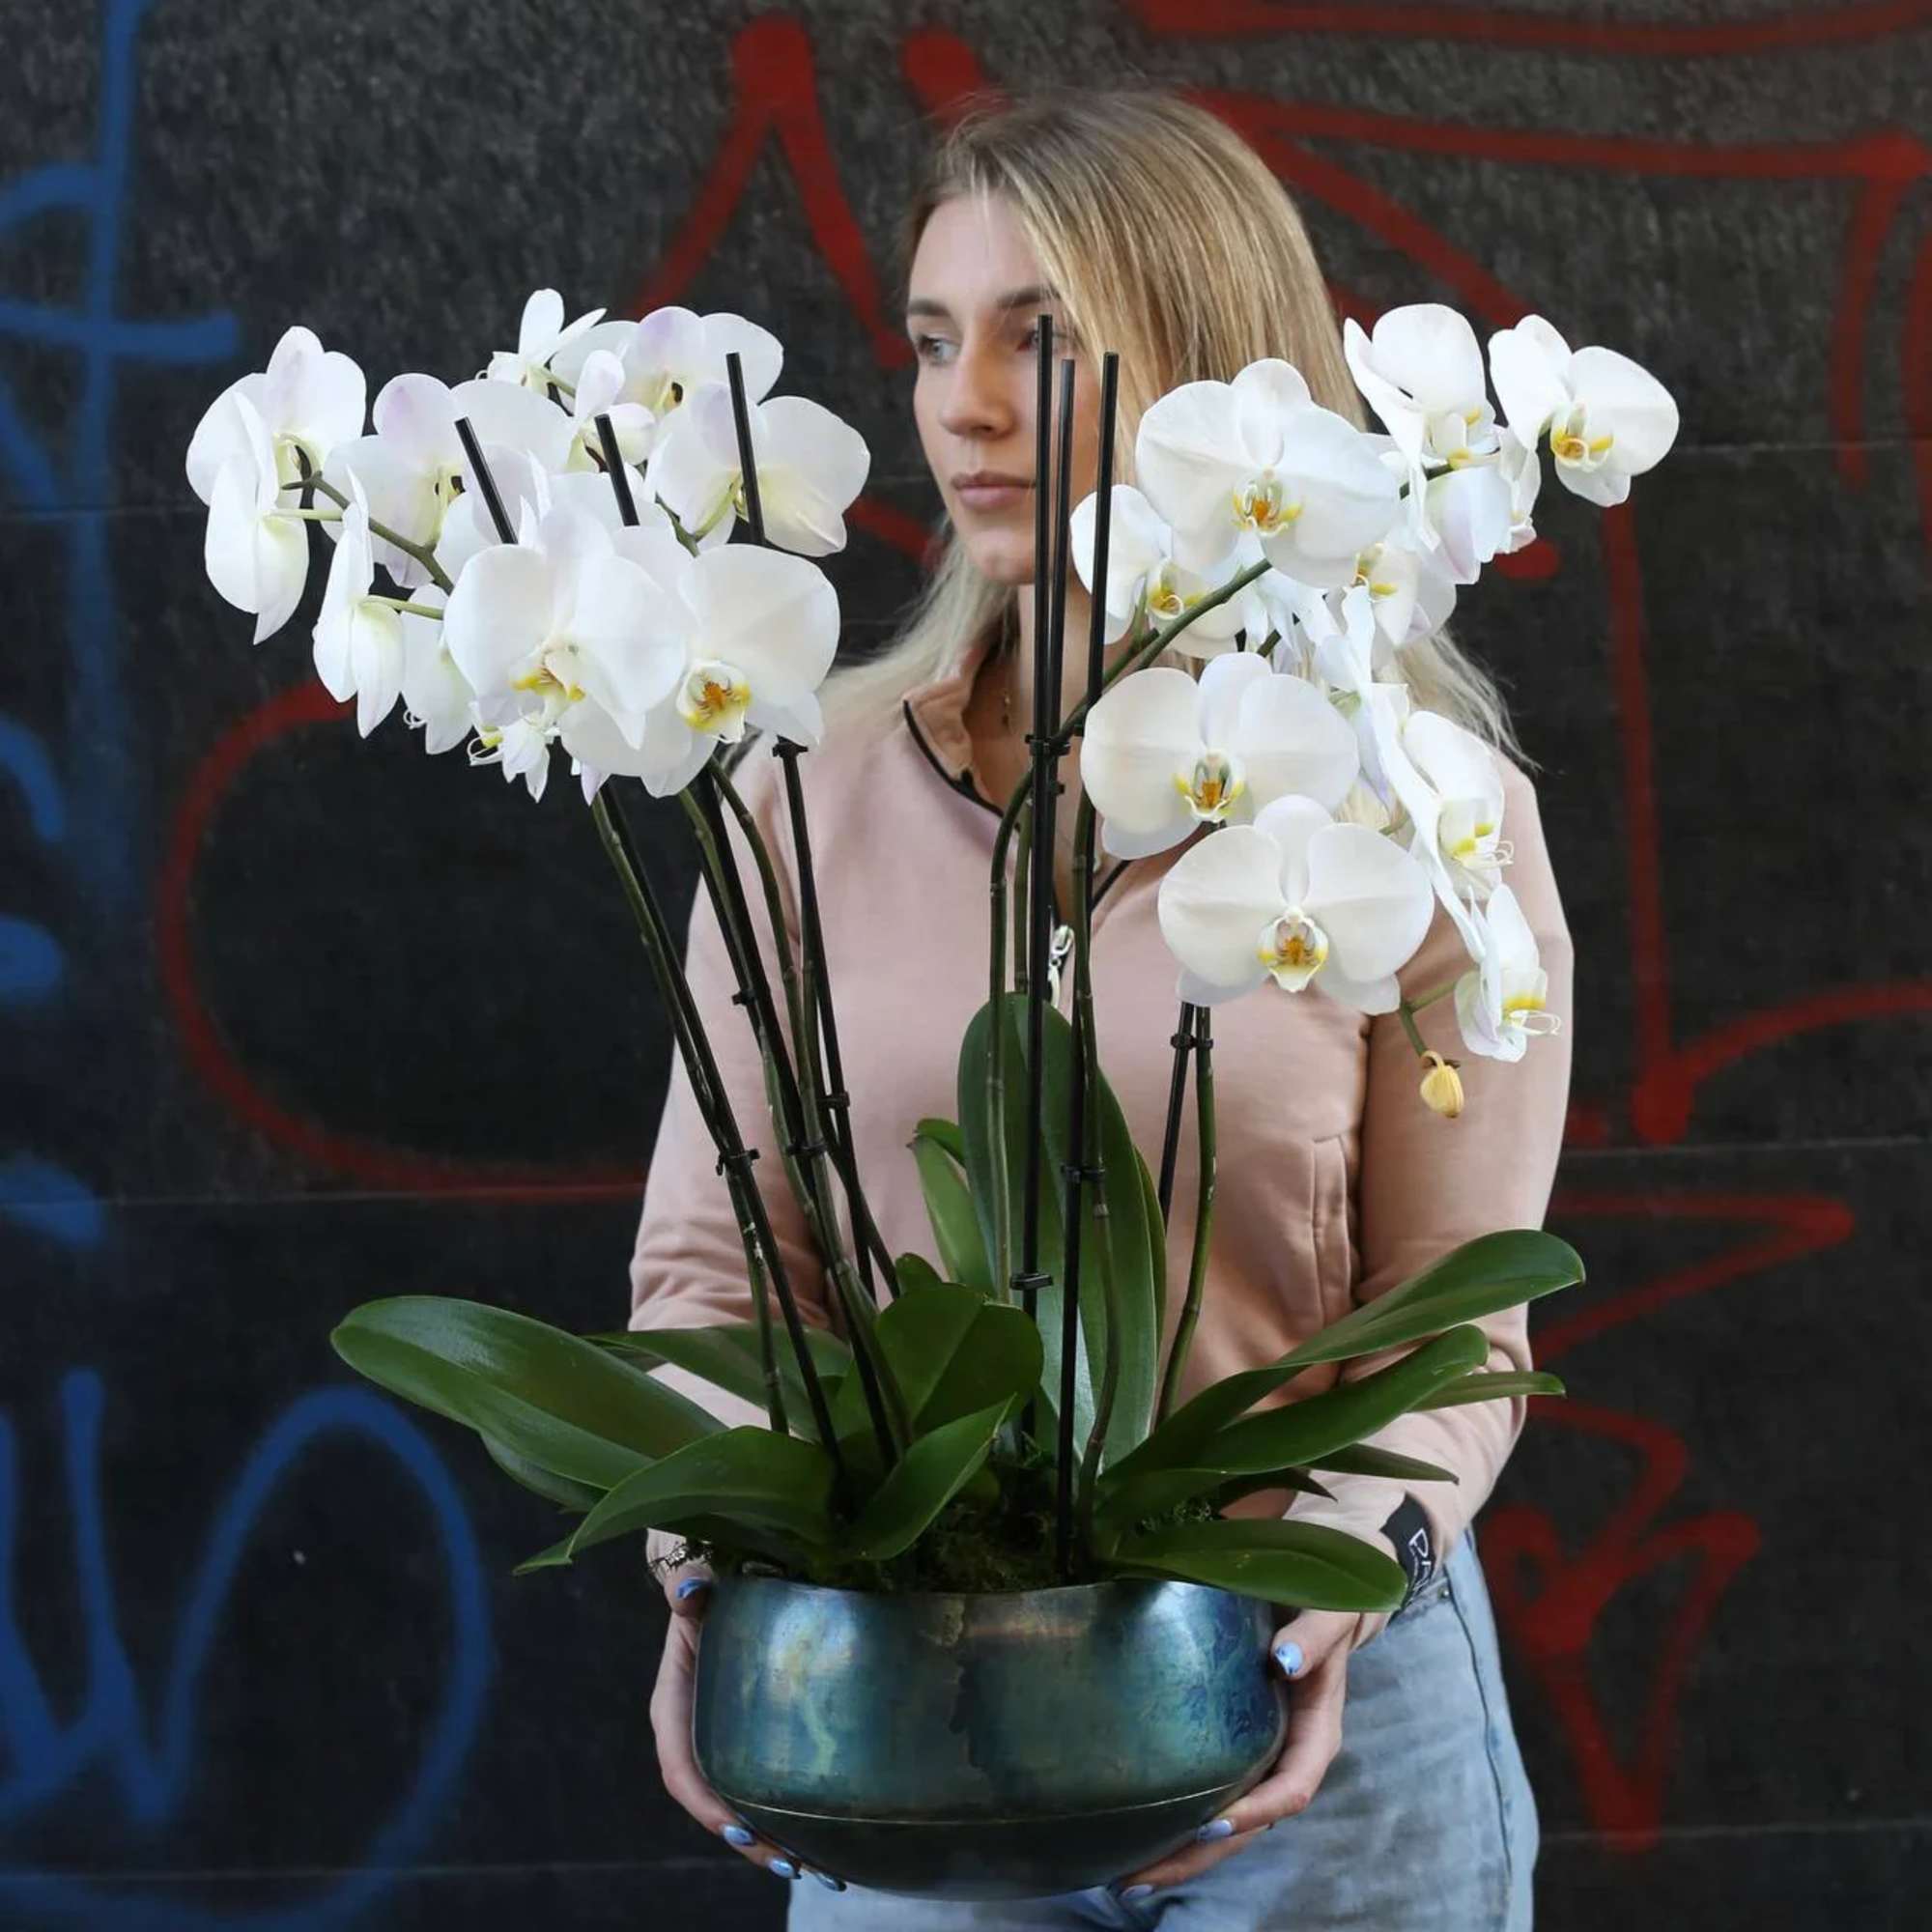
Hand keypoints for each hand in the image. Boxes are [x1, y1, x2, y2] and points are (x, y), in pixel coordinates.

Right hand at [649, 1541, 846, 1892]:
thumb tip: (690, 1587)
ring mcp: (720, 1746)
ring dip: (773, 1843)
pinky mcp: (745, 1745)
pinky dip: (785, 1821)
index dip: (707, 1803)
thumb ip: (688, 1587)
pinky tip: (824, 1841)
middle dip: (750, 1840)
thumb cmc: (706, 1588)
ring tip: (821, 1869)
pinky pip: (758, 1792)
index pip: (681, 1768)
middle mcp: (692, 1737)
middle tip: (796, 1865)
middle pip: (714, 1804)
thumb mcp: (694, 1586)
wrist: (715, 1585)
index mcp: (673, 1708)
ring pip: (738, 1808)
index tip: (741, 1825)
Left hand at [1106, 1609, 1361, 1901]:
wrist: (1322, 1605)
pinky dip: (1181, 1821)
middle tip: (1139, 1878)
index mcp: (1316, 1737)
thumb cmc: (1326, 1609)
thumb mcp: (1329, 1617)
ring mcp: (1263, 1760)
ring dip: (1184, 1852)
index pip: (1290, 1790)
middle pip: (1250, 1825)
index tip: (1209, 1824)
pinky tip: (1139, 1835)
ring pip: (1229, 1822)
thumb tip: (1283, 1660)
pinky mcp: (1239, 1751)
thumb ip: (1313, 1638)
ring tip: (1127, 1877)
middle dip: (1200, 1854)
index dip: (1254, 1812)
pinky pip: (1214, 1796)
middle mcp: (1289, 1759)